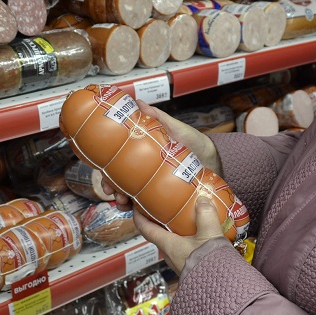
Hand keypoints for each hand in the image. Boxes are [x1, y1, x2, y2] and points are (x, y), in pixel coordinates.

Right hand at [100, 99, 220, 208]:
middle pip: (119, 180)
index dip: (106, 167)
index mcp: (143, 154)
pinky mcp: (163, 198)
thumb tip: (139, 103)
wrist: (214, 161)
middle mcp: (144, 170)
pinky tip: (135, 210)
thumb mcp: (176, 128)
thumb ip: (158, 118)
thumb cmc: (194, 142)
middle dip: (111, 187)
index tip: (101, 171)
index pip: (118, 161)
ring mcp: (153, 185)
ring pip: (130, 195)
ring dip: (122, 200)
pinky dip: (138, 211)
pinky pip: (146, 207)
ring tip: (123, 202)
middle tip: (112, 191)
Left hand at [134, 196, 225, 273]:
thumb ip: (206, 214)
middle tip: (166, 205)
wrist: (221, 289)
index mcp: (168, 244)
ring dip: (174, 229)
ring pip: (171, 241)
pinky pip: (183, 248)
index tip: (136, 205)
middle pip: (158, 234)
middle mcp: (170, 254)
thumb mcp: (209, 234)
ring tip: (185, 216)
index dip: (139, 216)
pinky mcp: (189, 266)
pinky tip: (199, 232)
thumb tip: (202, 199)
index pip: (146, 229)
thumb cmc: (210, 263)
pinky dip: (186, 237)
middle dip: (159, 219)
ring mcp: (179, 262)